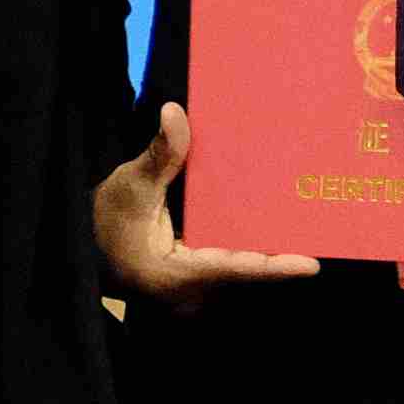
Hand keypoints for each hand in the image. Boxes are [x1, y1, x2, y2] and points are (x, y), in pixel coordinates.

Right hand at [88, 103, 317, 307]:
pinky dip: (249, 241)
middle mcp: (193, 289)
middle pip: (247, 268)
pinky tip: (271, 218)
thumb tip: (176, 114)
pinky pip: (232, 259)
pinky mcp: (199, 271)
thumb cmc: (102, 222)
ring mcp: (197, 284)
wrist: (83, 245)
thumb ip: (159, 157)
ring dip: (268, 245)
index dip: (274, 266)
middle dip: (281, 249)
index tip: (311, 264)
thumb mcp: (129, 187)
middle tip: (319, 224)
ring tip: (306, 220)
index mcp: (176, 276)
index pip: (234, 270)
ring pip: (242, 264)